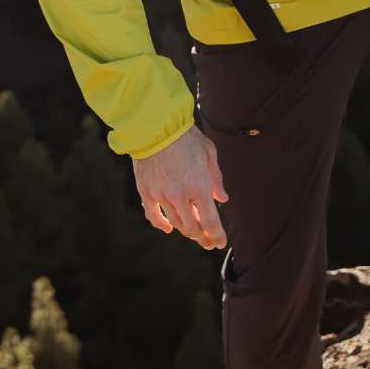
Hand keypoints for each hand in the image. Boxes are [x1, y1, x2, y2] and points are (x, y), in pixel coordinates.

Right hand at [133, 127, 229, 249]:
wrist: (155, 125)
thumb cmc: (186, 136)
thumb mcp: (209, 153)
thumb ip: (216, 179)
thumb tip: (222, 199)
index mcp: (199, 187)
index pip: (211, 222)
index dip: (217, 236)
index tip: (220, 243)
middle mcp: (180, 196)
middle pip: (193, 227)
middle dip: (203, 237)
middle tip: (209, 241)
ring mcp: (161, 195)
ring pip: (176, 223)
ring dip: (186, 230)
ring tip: (194, 233)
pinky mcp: (146, 191)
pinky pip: (153, 215)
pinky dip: (161, 224)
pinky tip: (168, 228)